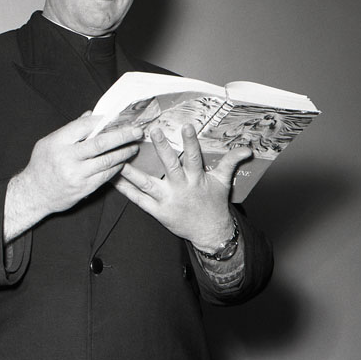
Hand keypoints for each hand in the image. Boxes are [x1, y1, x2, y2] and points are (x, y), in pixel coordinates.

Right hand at [4, 115, 143, 240]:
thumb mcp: (49, 142)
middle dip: (122, 136)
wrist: (34, 194)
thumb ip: (70, 129)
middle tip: (137, 131)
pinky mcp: (84, 188)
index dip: (102, 120)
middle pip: (101, 143)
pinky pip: (106, 176)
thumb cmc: (42, 164)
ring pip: (107, 161)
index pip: (84, 126)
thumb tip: (90, 114)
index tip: (116, 117)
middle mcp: (67, 158)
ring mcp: (77, 174)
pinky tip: (123, 161)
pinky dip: (116, 167)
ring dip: (124, 152)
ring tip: (134, 146)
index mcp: (58, 142)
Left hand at [112, 123, 250, 251]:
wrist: (210, 233)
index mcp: (197, 179)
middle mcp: (181, 188)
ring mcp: (167, 200)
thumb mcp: (224, 182)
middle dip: (162, 148)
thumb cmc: (214, 204)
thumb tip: (247, 148)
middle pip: (170, 166)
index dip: (191, 142)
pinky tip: (113, 178)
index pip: (194, 157)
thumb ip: (231, 162)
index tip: (186, 126)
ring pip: (147, 183)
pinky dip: (125, 190)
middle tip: (153, 131)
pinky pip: (138, 200)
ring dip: (132, 171)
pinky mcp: (157, 211)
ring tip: (119, 157)